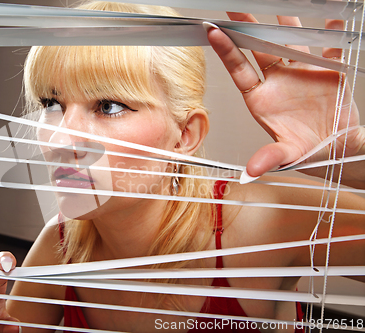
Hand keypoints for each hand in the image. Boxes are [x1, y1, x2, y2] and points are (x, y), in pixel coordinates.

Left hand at [205, 13, 364, 183]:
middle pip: (259, 48)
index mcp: (261, 98)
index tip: (213, 31)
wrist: (339, 150)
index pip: (239, 69)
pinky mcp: (328, 71)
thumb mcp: (287, 155)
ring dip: (284, 23)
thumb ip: (269, 158)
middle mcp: (278, 81)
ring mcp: (302, 73)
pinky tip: (329, 18)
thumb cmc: (308, 152)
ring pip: (290, 42)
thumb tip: (250, 171)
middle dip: (247, 26)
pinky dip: (331, 33)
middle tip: (236, 7)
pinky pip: (330, 48)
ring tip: (277, 3)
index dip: (226, 50)